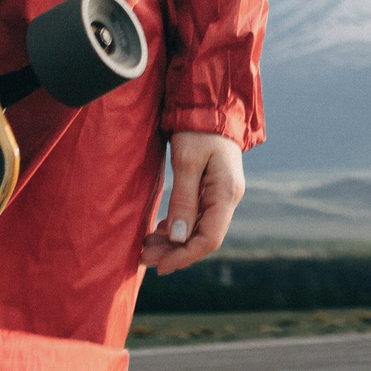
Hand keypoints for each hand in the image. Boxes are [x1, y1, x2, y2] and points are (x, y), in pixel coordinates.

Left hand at [141, 132, 243, 274]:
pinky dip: (178, 227)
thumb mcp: (187, 162)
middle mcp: (228, 198)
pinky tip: (160, 230)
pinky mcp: (213, 190)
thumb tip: (178, 238)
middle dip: (174, 252)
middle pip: (203, 238)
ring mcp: (222, 195)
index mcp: (226, 193)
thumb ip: (183, 200)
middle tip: (142, 257)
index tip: (159, 266)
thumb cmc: (197, 129)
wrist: (209, 104)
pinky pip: (197, 217)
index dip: (184, 256)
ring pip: (198, 229)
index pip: (209, 239)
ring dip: (174, 242)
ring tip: (146, 246)